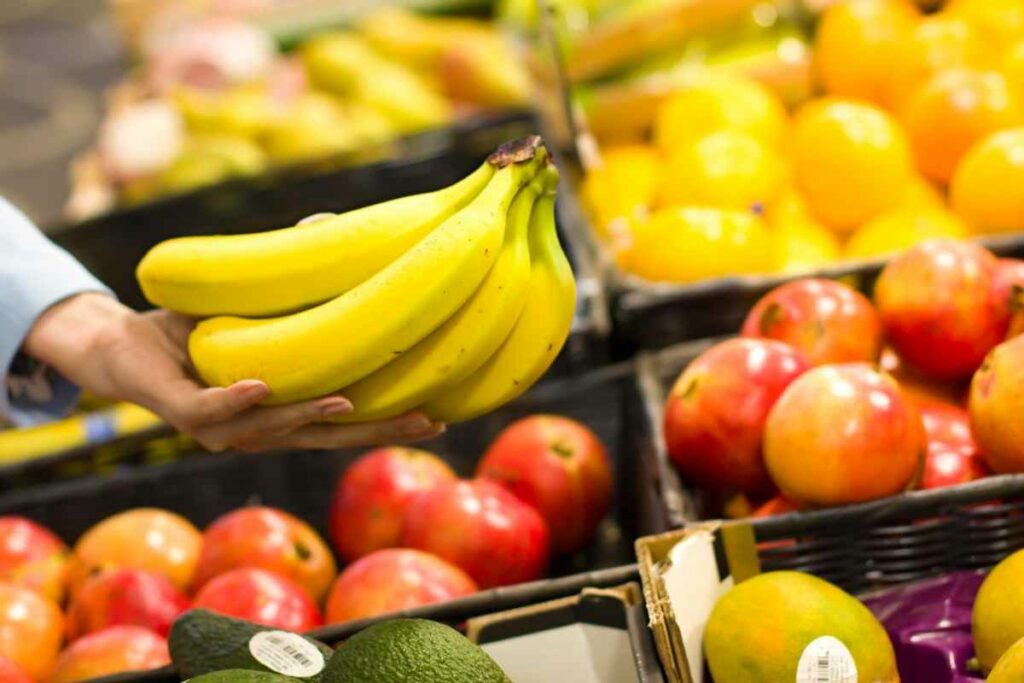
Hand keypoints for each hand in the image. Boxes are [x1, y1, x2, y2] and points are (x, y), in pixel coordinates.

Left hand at [23, 294, 444, 451]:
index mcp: (284, 413)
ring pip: (274, 429)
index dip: (390, 423)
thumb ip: (296, 282)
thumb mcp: (256, 304)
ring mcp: (221, 427)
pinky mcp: (181, 412)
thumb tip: (328, 224)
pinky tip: (261, 386)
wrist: (123, 345)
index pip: (346, 424)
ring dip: (312, 417)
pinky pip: (212, 409)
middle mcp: (259, 430)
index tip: (440, 417)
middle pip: (326, 438)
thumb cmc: (197, 326)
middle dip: (376, 431)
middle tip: (427, 423)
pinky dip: (236, 399)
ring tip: (352, 404)